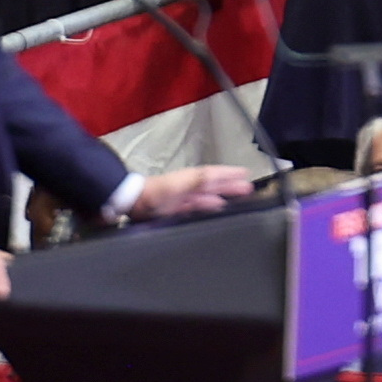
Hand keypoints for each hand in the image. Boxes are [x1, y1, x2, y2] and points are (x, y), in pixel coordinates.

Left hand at [130, 164, 254, 217]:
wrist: (133, 203)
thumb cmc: (154, 194)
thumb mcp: (176, 186)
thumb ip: (195, 181)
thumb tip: (214, 176)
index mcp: (191, 179)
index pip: (216, 175)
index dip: (230, 174)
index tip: (245, 173)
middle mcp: (190, 186)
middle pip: (215, 185)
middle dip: (231, 185)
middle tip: (248, 187)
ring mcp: (184, 197)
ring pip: (209, 195)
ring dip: (223, 195)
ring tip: (238, 197)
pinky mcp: (177, 208)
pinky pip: (199, 205)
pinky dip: (210, 205)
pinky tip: (215, 207)